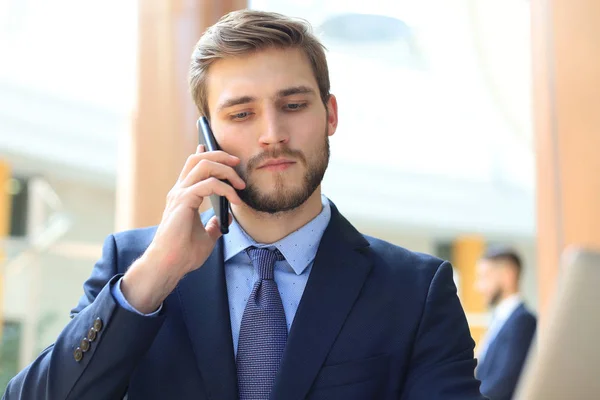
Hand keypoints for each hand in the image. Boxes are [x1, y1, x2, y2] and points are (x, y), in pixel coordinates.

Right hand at [121, 145, 245, 312]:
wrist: (169, 265)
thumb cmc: (183, 254)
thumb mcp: (206, 237)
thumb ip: (214, 225)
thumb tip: (225, 219)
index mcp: (182, 196)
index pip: (192, 166)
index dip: (206, 153)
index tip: (222, 152)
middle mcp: (179, 191)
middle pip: (198, 159)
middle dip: (221, 156)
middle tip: (238, 163)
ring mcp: (179, 195)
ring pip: (204, 166)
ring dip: (226, 170)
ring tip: (240, 185)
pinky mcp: (184, 201)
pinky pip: (209, 184)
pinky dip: (226, 189)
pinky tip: (235, 201)